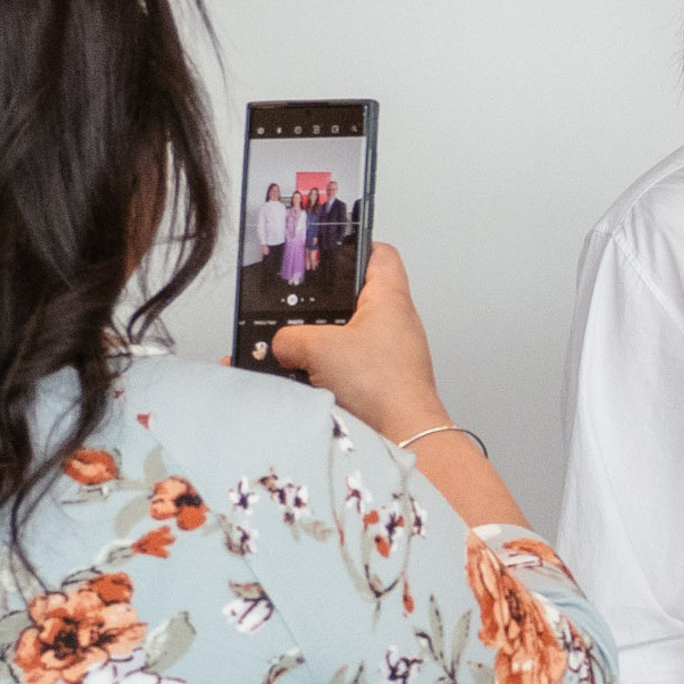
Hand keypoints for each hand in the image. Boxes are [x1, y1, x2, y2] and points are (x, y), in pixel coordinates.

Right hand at [271, 243, 445, 443]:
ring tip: (287, 350)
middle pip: (352, 299)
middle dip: (319, 305)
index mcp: (389, 300)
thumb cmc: (382, 387)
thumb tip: (281, 345)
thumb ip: (290, 337)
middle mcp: (392, 325)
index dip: (354, 245)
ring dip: (315, 344)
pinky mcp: (376, 385)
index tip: (326, 248)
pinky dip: (320, 373)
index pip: (380, 255)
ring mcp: (386, 356)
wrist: (402, 438)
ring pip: (342, 338)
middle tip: (293, 306)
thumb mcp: (319, 347)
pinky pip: (342, 370)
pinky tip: (295, 380)